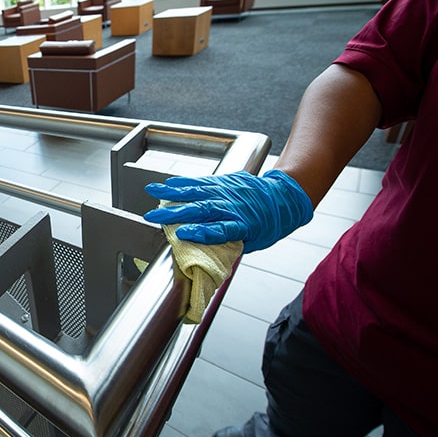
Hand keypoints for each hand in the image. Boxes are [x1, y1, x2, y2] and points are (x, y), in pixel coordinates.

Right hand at [143, 170, 312, 252]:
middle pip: (202, 209)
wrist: (284, 197)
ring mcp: (228, 191)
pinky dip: (184, 182)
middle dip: (175, 212)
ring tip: (152, 192)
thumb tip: (206, 255)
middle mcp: (234, 207)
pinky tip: (169, 184)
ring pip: (198, 192)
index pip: (220, 230)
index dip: (201, 232)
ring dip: (173, 192)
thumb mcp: (254, 241)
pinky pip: (202, 182)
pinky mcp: (224, 181)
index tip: (183, 234)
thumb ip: (229, 245)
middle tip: (153, 216)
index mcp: (244, 225)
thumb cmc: (269, 224)